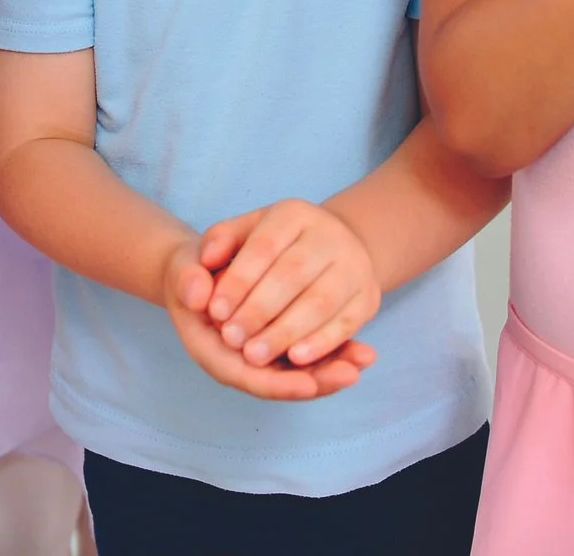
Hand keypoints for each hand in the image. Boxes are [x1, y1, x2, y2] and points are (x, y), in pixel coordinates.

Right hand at [158, 238, 373, 400]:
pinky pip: (306, 355)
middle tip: (350, 374)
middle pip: (279, 381)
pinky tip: (362, 350)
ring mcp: (260, 355)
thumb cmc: (191, 272)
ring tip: (364, 360)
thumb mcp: (184, 270)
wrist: (198, 270)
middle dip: (316, 380)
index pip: (245, 376)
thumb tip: (198, 293)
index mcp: (211, 350)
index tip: (308, 385)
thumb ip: (188, 280)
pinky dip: (333, 353)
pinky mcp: (278, 345)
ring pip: (298, 372)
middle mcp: (237, 360)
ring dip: (331, 369)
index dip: (277, 383)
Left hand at [200, 200, 382, 369]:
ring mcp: (354, 265)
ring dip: (286, 332)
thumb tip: (205, 260)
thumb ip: (220, 241)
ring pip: (320, 301)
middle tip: (231, 338)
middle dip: (259, 310)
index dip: (238, 280)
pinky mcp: (367, 297)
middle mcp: (330, 234)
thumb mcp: (245, 231)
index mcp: (294, 213)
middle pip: (292, 274)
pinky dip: (322, 343)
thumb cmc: (275, 247)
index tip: (214, 312)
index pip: (264, 247)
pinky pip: (347, 323)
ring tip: (255, 356)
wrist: (334, 250)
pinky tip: (296, 359)